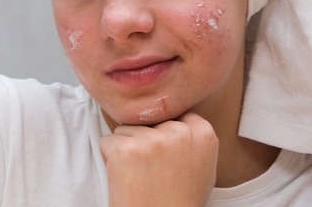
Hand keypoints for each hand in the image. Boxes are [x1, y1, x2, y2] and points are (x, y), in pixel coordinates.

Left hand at [99, 112, 217, 206]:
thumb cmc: (178, 202)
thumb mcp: (202, 167)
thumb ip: (193, 139)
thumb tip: (179, 116)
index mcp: (203, 133)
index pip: (175, 114)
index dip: (165, 135)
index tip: (168, 159)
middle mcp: (180, 132)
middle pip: (149, 121)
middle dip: (145, 141)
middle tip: (153, 173)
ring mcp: (152, 140)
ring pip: (126, 130)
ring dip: (128, 150)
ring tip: (141, 177)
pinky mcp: (125, 150)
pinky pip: (107, 142)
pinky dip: (110, 159)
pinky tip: (126, 179)